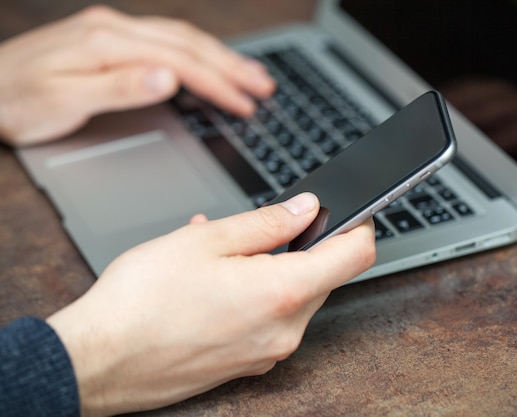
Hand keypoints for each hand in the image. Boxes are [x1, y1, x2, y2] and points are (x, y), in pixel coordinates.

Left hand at [0, 5, 275, 145]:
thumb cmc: (17, 102)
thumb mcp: (65, 103)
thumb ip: (120, 88)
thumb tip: (169, 77)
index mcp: (107, 42)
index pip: (179, 61)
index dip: (218, 84)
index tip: (246, 104)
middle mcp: (114, 28)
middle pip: (188, 43)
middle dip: (231, 66)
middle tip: (265, 86)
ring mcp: (113, 30)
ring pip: (181, 38)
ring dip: (219, 56)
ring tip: (251, 75)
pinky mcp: (110, 38)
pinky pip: (165, 40)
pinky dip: (195, 53)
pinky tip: (208, 63)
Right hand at [46, 192, 375, 416]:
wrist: (98, 362)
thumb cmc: (141, 301)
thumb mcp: (206, 240)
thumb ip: (267, 223)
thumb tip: (307, 209)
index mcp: (283, 292)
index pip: (355, 255)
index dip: (359, 225)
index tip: (351, 211)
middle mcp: (285, 330)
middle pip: (324, 276)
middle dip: (301, 246)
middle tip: (259, 230)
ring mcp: (268, 352)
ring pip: (294, 297)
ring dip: (272, 269)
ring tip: (223, 255)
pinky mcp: (248, 364)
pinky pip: (270, 320)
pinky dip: (256, 295)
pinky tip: (216, 282)